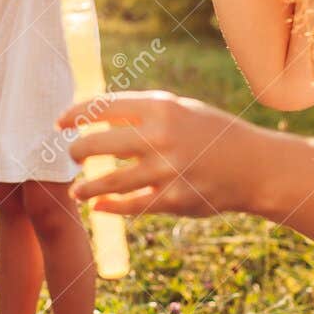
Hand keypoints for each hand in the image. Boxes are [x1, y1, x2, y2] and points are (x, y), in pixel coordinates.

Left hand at [56, 90, 258, 216]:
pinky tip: (98, 206)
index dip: (74, 114)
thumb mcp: (180, 111)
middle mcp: (160, 136)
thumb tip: (96, 118)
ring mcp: (167, 169)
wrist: (255, 167)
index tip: (58, 123)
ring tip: (76, 190)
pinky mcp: (174, 198)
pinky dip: (110, 207)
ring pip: (109, 181)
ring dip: (86, 187)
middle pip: (97, 144)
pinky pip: (131, 205)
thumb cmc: (211, 134)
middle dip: (77, 151)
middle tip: (72, 155)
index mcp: (160, 107)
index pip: (102, 106)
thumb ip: (142, 114)